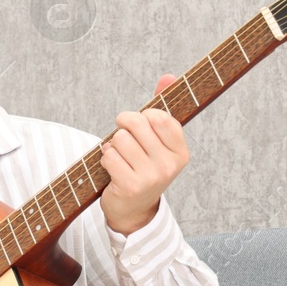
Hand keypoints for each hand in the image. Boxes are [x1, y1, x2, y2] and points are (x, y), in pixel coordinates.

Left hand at [99, 74, 189, 235]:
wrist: (133, 209)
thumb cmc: (143, 167)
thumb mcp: (156, 140)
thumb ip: (161, 108)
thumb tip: (168, 76)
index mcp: (181, 151)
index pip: (158, 115)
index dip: (142, 118)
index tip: (141, 131)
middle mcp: (170, 164)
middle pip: (136, 122)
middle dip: (123, 127)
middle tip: (124, 140)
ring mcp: (152, 177)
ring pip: (119, 138)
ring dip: (113, 146)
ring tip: (121, 159)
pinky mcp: (131, 186)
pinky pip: (109, 156)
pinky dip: (105, 159)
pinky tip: (113, 170)